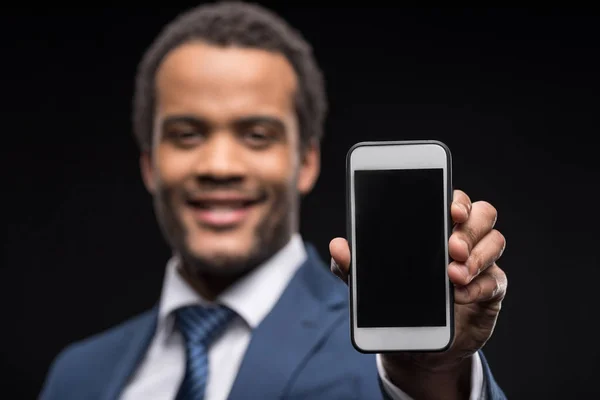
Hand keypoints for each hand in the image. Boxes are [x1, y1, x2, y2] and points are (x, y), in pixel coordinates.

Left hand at [329, 189, 506, 397]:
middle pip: (483, 214)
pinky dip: (479, 286)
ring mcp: (480, 262)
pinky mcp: (490, 289)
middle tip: (451, 247)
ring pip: (495, 241)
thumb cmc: (395, 299)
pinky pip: (496, 280)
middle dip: (469, 228)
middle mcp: (462, 238)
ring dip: (478, 255)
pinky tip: (461, 295)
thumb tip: (338, 246)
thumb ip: (352, 264)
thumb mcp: (368, 282)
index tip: (451, 209)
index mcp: (435, 226)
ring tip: (454, 274)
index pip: (454, 200)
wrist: (414, 343)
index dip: (457, 200)